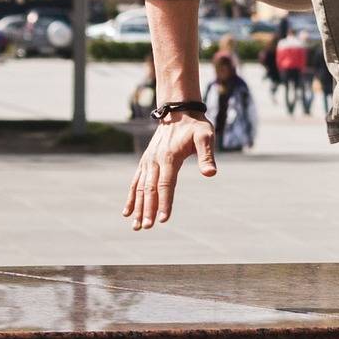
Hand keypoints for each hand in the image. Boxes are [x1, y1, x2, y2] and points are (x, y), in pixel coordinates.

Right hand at [122, 111, 216, 230]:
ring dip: (138, 207)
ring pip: (141, 188)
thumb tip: (210, 174)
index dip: (164, 202)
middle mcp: (155, 160)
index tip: (163, 219)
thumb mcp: (205, 136)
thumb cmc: (195, 125)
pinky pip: (135, 182)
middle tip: (147, 227)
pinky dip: (131, 197)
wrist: (178, 111)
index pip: (166, 184)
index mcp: (169, 157)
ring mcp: (148, 162)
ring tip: (136, 226)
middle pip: (150, 189)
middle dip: (148, 209)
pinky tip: (127, 213)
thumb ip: (207, 155)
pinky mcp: (145, 162)